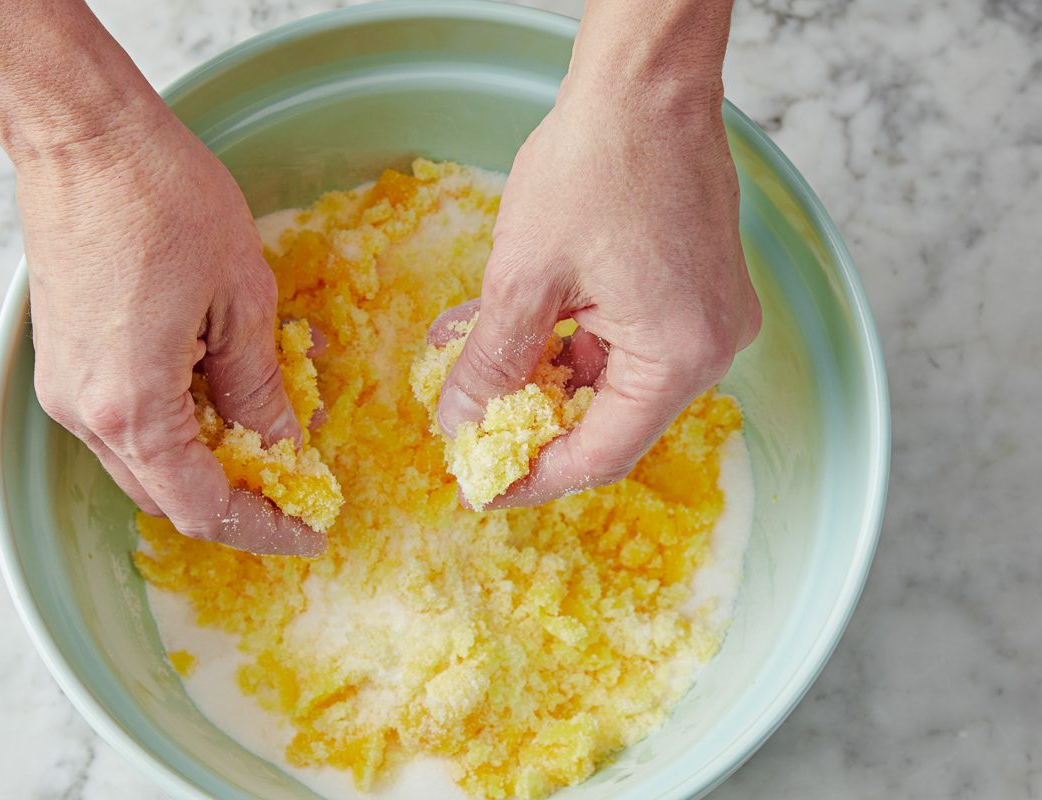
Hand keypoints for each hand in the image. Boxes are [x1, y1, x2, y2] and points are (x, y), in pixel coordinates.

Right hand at [22, 104, 324, 555]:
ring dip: (205, 465)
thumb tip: (286, 450)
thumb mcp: (241, 300)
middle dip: (236, 500)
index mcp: (133, 407)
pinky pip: (122, 425)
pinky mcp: (61, 361)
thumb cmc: (164, 200)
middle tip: (296, 488)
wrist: (85, 137)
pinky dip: (174, 430)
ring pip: (143, 465)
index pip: (202, 507)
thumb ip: (261, 390)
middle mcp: (86, 413)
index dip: (262, 528)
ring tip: (266, 436)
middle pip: (167, 497)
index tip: (309, 530)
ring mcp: (65, 388)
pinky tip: (219, 395)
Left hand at [433, 78, 760, 507]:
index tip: (481, 489)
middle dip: (530, 423)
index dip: (533, 478)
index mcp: (679, 356)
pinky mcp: (693, 289)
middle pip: (608, 421)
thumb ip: (493, 360)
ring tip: (467, 366)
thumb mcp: (523, 275)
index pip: (601, 454)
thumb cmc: (595, 164)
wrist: (646, 81)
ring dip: (538, 375)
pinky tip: (507, 328)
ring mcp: (707, 316)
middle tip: (467, 427)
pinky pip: (624, 339)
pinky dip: (565, 340)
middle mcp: (708, 347)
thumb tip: (464, 421)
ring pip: (610, 379)